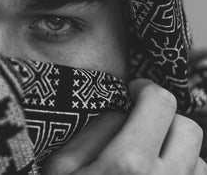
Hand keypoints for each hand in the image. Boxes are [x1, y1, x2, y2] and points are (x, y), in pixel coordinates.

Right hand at [42, 79, 205, 174]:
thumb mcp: (62, 166)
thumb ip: (96, 130)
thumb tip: (125, 109)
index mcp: (129, 164)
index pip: (160, 103)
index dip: (146, 89)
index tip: (133, 92)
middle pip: (188, 127)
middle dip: (164, 117)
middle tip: (140, 122)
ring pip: (199, 157)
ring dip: (175, 148)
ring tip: (147, 157)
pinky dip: (182, 172)